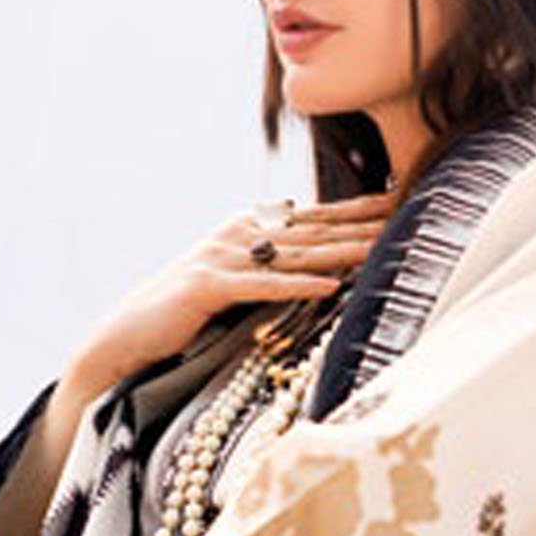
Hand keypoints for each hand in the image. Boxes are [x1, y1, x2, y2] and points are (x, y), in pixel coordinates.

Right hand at [62, 190, 394, 398]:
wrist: (127, 335)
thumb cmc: (184, 317)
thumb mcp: (235, 284)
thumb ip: (273, 269)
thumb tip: (320, 266)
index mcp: (247, 229)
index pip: (314, 218)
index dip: (357, 210)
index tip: (401, 201)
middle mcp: (238, 234)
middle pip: (313, 229)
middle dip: (362, 223)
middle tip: (409, 213)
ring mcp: (221, 257)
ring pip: (295, 253)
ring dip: (342, 250)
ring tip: (382, 247)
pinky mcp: (207, 286)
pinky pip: (263, 286)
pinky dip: (299, 286)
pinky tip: (332, 286)